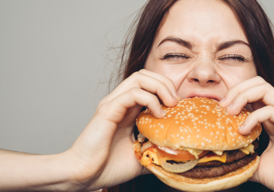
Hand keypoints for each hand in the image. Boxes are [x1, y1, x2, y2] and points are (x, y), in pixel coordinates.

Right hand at [63, 69, 178, 190]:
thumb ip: (156, 148)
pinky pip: (132, 94)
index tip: (179, 106)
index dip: (166, 88)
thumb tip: (176, 149)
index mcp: (127, 110)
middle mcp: (119, 102)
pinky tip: (158, 114)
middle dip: (165, 83)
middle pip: (145, 75)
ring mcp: (112, 104)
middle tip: (176, 102)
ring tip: (171, 104)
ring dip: (160, 87)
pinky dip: (149, 99)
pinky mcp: (107, 111)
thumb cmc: (108, 167)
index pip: (148, 84)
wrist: (84, 177)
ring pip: (139, 77)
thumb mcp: (141, 155)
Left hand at [219, 76, 273, 191]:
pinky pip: (271, 110)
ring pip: (265, 88)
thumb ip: (243, 156)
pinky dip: (253, 117)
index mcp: (272, 118)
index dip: (234, 95)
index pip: (253, 92)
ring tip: (229, 111)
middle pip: (258, 83)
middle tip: (222, 106)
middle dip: (236, 89)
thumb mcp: (257, 164)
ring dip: (242, 96)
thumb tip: (223, 159)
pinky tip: (243, 130)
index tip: (219, 109)